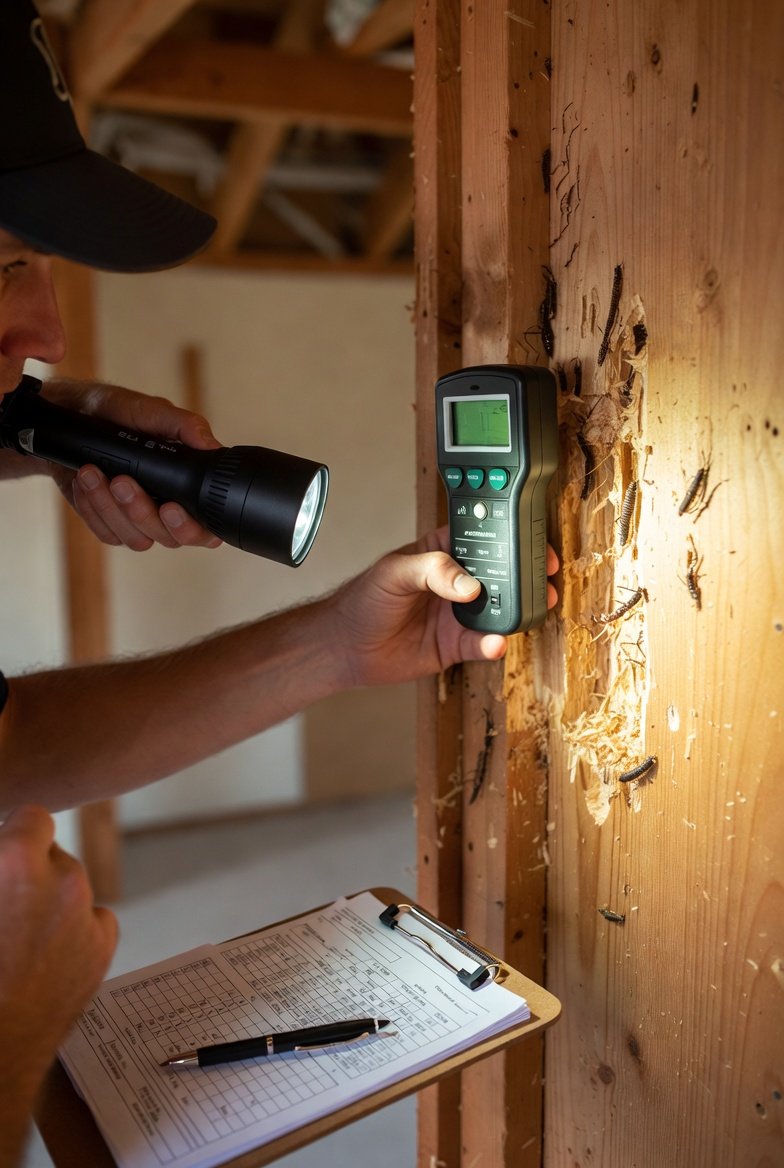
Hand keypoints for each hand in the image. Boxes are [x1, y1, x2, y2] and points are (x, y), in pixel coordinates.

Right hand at [0, 807, 116, 1094]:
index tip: (6, 855)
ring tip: (18, 940)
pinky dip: (74, 931)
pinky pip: (92, 920)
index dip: (16, 836)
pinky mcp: (103, 946)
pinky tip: (44, 957)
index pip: (33, 818)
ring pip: (73, 889)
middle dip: (32, 873)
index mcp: (19, 861)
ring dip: (52, 902)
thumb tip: (7, 855)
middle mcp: (64, 878)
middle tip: (8, 906)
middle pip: (54, 856)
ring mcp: (88, 913)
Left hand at [44, 379, 224, 551]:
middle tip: (122, 481)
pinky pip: (107, 534)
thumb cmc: (119, 412)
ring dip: (111, 508)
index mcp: (188, 487)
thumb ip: (184, 425)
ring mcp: (138, 521)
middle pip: (169, 539)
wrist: (74, 414)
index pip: (205, 529)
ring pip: (135, 539)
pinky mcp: (110, 524)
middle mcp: (167, 510)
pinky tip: (86, 480)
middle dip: (143, 513)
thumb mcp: (152, 411)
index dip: (192, 528)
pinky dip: (92, 507)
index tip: (170, 507)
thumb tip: (211, 446)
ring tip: (93, 472)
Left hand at [328, 528, 558, 687]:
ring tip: (533, 607)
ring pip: (498, 610)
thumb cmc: (364, 599)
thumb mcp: (394, 572)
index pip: (481, 538)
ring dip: (518, 609)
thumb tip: (467, 583)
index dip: (507, 537)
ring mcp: (459, 614)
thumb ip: (431, 570)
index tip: (528, 540)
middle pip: (500, 574)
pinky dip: (493, 644)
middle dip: (524, 574)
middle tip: (543, 575)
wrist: (346, 647)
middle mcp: (456, 582)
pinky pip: (482, 644)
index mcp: (442, 553)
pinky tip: (496, 642)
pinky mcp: (456, 645)